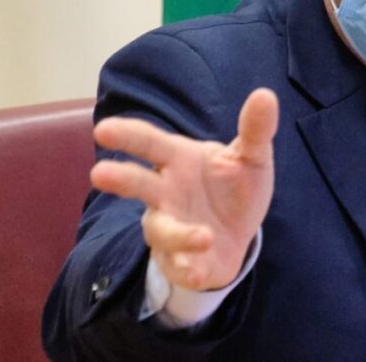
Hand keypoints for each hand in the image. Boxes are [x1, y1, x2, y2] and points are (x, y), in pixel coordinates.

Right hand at [90, 88, 277, 290]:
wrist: (240, 235)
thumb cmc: (234, 187)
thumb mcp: (251, 158)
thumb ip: (255, 130)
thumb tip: (265, 95)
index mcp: (178, 160)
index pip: (149, 143)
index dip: (127, 135)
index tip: (103, 130)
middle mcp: (165, 193)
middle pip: (137, 183)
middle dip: (120, 178)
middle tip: (99, 174)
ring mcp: (169, 226)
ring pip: (160, 229)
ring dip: (177, 234)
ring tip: (203, 236)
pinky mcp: (180, 261)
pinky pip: (177, 265)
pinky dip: (186, 268)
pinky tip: (197, 271)